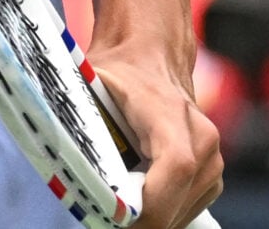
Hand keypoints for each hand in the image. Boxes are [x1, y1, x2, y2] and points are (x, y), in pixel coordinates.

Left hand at [92, 43, 223, 227]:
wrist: (152, 55)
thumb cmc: (118, 72)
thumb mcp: (89, 87)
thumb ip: (79, 121)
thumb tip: (55, 153)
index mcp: (172, 115)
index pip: (175, 168)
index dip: (148, 204)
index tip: (114, 217)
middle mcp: (203, 139)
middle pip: (174, 204)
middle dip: (137, 219)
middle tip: (102, 214)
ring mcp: (212, 161)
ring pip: (179, 215)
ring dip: (147, 217)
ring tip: (117, 199)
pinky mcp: (212, 177)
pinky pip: (184, 211)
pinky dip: (159, 212)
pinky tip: (135, 196)